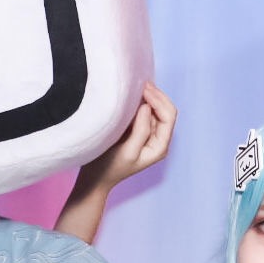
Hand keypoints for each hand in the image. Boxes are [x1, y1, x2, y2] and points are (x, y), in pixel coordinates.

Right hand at [55, 85, 176, 243]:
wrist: (95, 179)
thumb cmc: (109, 167)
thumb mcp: (127, 151)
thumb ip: (141, 130)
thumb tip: (147, 107)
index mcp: (159, 146)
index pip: (168, 116)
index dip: (159, 100)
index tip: (143, 89)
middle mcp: (158, 140)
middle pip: (166, 111)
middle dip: (156, 96)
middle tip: (141, 83)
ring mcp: (149, 136)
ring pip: (157, 110)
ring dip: (149, 98)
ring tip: (137, 87)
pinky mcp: (138, 132)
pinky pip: (145, 113)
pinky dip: (141, 103)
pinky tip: (132, 97)